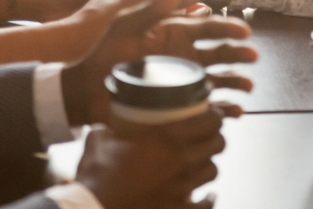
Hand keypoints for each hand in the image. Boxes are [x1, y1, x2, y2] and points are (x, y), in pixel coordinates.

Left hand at [61, 0, 255, 125]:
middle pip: (219, 52)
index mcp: (173, 33)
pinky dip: (225, 107)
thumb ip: (153, 6)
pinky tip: (237, 111)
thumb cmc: (104, 54)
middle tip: (253, 57)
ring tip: (249, 87)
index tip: (245, 30)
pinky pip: (207, 104)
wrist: (88, 90)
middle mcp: (183, 55)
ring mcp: (182, 80)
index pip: (207, 27)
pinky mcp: (179, 103)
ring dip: (237, 81)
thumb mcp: (126, 25)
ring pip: (218, 78)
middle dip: (238, 53)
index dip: (227, 27)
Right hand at [76, 110, 224, 208]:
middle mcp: (182, 160)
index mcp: (167, 138)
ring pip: (213, 171)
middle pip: (217, 144)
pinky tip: (209, 195)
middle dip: (216, 137)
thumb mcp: (99, 139)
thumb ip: (108, 129)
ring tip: (203, 161)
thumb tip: (107, 127)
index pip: (209, 121)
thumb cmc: (97, 172)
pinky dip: (209, 199)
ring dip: (209, 164)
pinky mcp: (178, 208)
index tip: (213, 113)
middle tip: (209, 134)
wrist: (94, 206)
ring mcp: (183, 187)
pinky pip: (205, 204)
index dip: (215, 115)